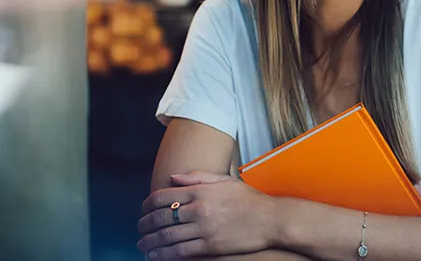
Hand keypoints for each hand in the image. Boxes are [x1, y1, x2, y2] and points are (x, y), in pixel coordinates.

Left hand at [137, 172, 278, 259]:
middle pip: (161, 217)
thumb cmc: (248, 199)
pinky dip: (163, 255)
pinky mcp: (210, 247)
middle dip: (145, 224)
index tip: (144, 208)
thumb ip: (197, 177)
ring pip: (166, 237)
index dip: (148, 203)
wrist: (271, 219)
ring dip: (149, 241)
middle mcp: (199, 209)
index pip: (163, 196)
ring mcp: (204, 229)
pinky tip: (155, 255)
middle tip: (139, 227)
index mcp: (201, 191)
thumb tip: (172, 178)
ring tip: (142, 244)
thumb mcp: (224, 181)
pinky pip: (179, 252)